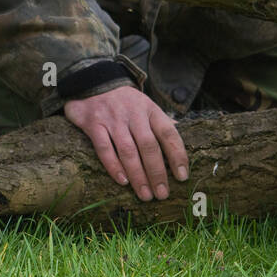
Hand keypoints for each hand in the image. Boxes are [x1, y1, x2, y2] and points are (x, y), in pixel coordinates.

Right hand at [64, 85, 188, 199]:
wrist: (94, 81)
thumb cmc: (125, 101)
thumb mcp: (146, 106)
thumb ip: (161, 123)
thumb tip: (180, 141)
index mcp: (150, 109)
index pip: (168, 133)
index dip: (177, 155)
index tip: (182, 176)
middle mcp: (133, 113)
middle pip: (149, 146)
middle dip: (157, 172)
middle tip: (162, 194)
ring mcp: (113, 118)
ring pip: (128, 150)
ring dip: (138, 175)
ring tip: (145, 195)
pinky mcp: (93, 123)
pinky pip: (104, 148)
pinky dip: (114, 166)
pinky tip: (123, 181)